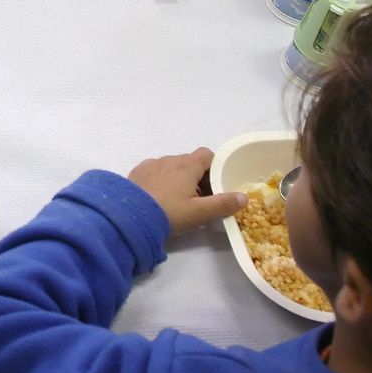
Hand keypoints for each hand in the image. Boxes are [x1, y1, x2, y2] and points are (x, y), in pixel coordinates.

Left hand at [127, 148, 246, 238]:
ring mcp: (150, 165)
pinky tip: (158, 199)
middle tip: (199, 200)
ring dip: (178, 179)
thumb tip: (244, 197)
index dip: (214, 168)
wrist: (128, 217)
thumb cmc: (168, 213)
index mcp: (186, 166)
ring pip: (171, 167)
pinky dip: (161, 181)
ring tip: (177, 202)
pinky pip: (154, 172)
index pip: (207, 155)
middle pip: (189, 162)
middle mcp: (168, 160)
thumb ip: (222, 204)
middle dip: (197, 177)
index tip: (215, 186)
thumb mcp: (199, 213)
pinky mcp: (136, 173)